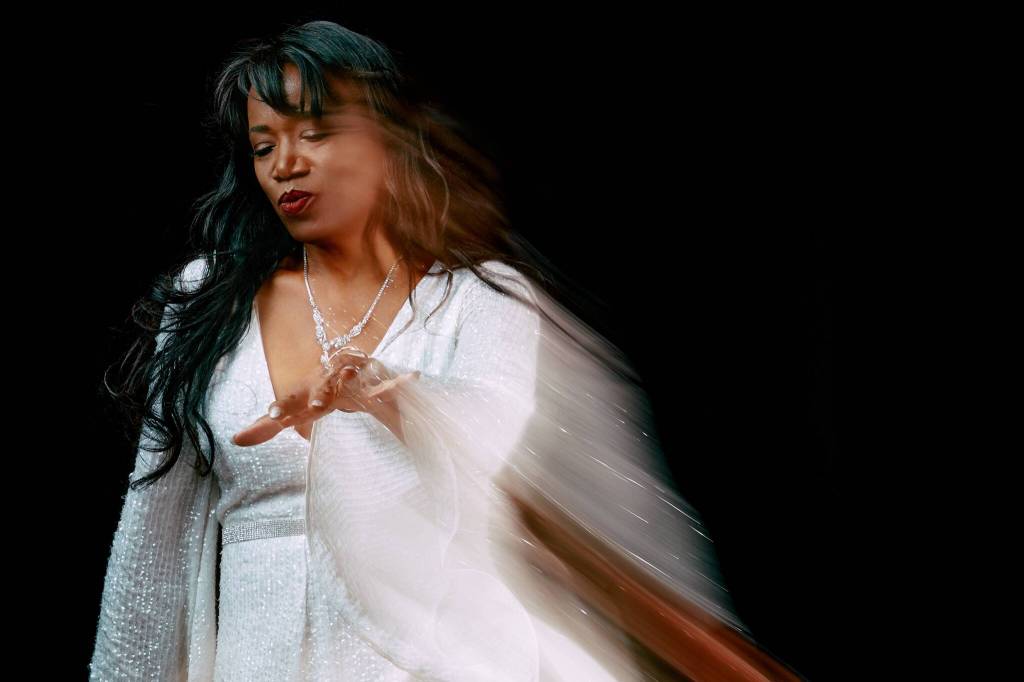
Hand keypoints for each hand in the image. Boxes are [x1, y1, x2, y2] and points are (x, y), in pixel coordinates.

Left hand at [231, 346, 419, 446]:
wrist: (358, 368)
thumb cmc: (323, 393)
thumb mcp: (296, 411)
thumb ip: (268, 427)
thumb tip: (235, 439)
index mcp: (310, 392)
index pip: (293, 400)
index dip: (283, 408)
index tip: (272, 417)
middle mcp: (332, 383)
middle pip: (324, 387)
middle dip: (319, 394)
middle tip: (313, 407)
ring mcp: (358, 381)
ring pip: (357, 380)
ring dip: (354, 378)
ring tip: (350, 376)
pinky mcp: (381, 384)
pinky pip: (392, 382)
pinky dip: (400, 380)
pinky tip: (412, 376)